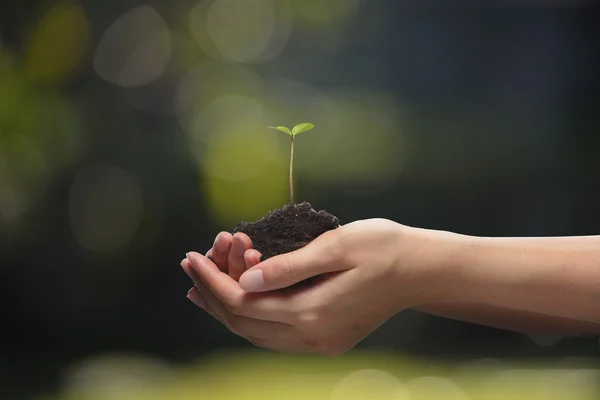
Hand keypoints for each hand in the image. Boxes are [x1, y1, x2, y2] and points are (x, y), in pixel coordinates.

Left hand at [181, 219, 437, 354]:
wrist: (420, 270)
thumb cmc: (381, 248)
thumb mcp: (335, 247)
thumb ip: (288, 267)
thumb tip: (245, 282)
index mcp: (311, 312)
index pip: (243, 303)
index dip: (212, 281)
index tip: (191, 257)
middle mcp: (312, 336)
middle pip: (244, 323)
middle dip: (211, 295)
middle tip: (189, 266)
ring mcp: (320, 343)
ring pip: (257, 333)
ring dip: (227, 310)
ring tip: (200, 287)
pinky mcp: (327, 339)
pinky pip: (275, 335)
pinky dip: (251, 318)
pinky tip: (240, 301)